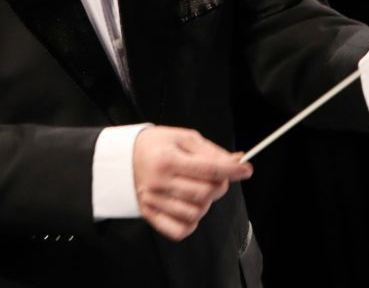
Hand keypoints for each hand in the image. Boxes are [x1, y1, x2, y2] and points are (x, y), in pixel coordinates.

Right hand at [133, 126, 253, 240]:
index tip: (246, 169)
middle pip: (205, 193)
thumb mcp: (183, 138)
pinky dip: (191, 224)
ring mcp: (153, 201)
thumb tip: (236, 162)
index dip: (232, 170)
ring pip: (195, 213)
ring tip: (199, 190)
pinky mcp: (149, 215)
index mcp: (168, 159)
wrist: (122, 157)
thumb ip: (211, 151)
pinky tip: (190, 208)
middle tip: (217, 177)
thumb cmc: (157, 145)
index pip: (208, 168)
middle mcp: (159, 182)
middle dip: (220, 185)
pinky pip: (178, 230)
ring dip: (206, 203)